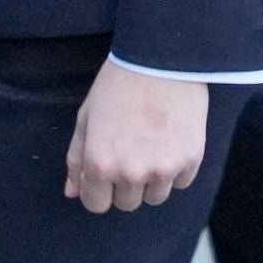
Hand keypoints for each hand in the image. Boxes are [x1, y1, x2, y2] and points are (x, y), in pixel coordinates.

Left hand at [65, 60, 206, 215]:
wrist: (160, 58)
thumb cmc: (117, 83)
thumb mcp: (87, 116)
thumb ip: (77, 157)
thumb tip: (72, 192)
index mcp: (100, 163)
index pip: (95, 204)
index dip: (98, 188)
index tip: (105, 169)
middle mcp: (131, 173)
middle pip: (126, 204)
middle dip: (125, 183)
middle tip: (129, 148)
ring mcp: (163, 170)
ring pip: (154, 197)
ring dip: (152, 178)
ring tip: (151, 142)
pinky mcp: (190, 161)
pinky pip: (180, 182)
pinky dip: (175, 167)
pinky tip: (170, 138)